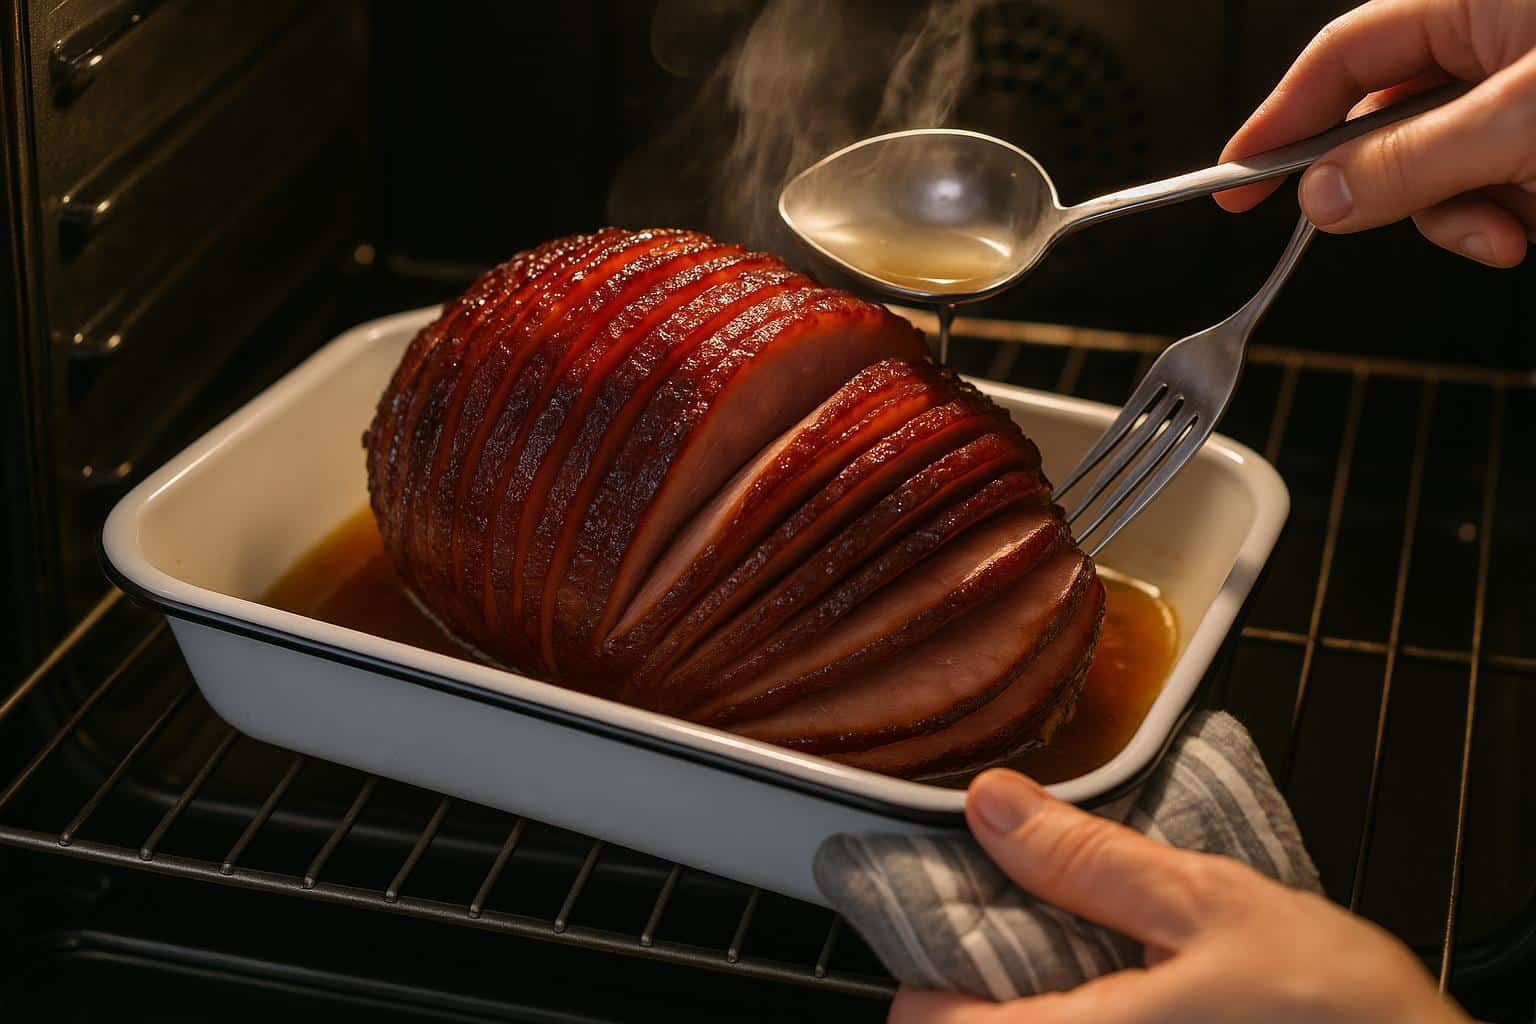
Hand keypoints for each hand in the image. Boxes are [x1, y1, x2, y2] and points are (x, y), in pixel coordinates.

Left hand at [889, 769, 1471, 1023]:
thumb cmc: (1337, 1014)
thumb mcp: (1209, 906)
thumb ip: (1089, 862)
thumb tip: (991, 805)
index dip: (923, 967)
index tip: (953, 914)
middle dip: (980, 979)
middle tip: (1025, 914)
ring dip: (1031, 998)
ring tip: (1082, 944)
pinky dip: (1081, 1015)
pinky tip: (1124, 985)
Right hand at [1216, 0, 1535, 266]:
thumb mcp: (1520, 125)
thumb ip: (1412, 161)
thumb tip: (1322, 196)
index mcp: (1477, 2)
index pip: (1343, 55)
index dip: (1282, 117)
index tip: (1237, 177)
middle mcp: (1493, 44)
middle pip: (1383, 125)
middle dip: (1393, 188)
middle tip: (1373, 220)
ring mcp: (1518, 97)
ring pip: (1433, 171)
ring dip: (1457, 216)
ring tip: (1506, 231)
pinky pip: (1483, 191)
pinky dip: (1500, 220)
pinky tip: (1532, 224)